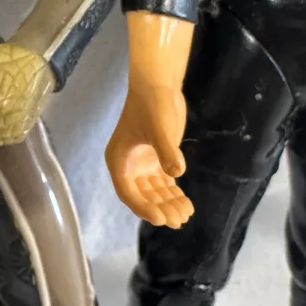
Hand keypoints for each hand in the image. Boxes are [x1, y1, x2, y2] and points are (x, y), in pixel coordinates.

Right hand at [105, 82, 193, 228]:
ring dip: (168, 204)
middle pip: (142, 196)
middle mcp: (128, 166)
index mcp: (119, 160)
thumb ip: (167, 152)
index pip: (128, 192)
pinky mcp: (156, 159)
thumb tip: (176, 174)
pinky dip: (174, 193)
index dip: (143, 207)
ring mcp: (143, 164)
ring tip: (185, 214)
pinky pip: (164, 183)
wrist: (159, 85)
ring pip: (154, 192)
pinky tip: (186, 203)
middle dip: (160, 208)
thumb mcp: (158, 128)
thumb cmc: (152, 105)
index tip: (160, 218)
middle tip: (178, 220)